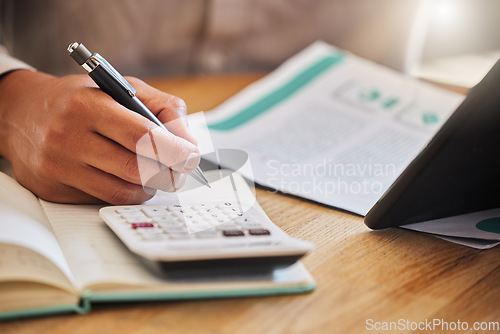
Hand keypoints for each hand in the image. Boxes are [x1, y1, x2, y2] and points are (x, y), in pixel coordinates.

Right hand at [0, 70, 199, 203]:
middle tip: (178, 171)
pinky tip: (125, 178)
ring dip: (149, 186)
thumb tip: (190, 143)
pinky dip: (124, 192)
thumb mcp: (123, 88)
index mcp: (87, 105)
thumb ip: (164, 109)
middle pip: (136, 169)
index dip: (174, 151)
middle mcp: (68, 137)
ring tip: (154, 173)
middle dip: (168, 174)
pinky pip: (104, 200)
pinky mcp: (54, 189)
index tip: (191, 156)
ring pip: (123, 192)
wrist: (22, 113)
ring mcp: (59, 167)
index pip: (142, 136)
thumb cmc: (81, 99)